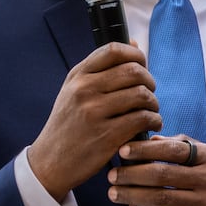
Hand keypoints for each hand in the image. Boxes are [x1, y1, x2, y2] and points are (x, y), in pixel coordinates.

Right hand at [27, 43, 159, 198]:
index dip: (136, 55)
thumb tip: (133, 43)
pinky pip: (143, 119)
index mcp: (78, 76)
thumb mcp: (75, 91)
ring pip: (142, 95)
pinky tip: (150, 125)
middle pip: (134, 71)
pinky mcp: (106, 136)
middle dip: (150, 82)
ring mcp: (94, 113)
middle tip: (149, 95)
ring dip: (154, 104)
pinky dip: (154, 121)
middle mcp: (84, 90)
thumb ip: (102, 69)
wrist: (51, 161)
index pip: (113, 50)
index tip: (143, 67)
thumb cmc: (70, 124)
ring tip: (150, 111)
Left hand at [107, 135, 205, 205]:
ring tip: (114, 193)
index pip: (173, 149)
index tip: (124, 151)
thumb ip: (189, 147)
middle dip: (131, 174)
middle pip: (162, 175)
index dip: (144, 150)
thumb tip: (153, 140)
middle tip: (112, 174)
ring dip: (132, 195)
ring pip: (161, 199)